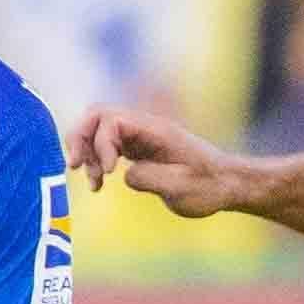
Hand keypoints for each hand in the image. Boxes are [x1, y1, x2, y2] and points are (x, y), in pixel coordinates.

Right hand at [67, 105, 257, 219]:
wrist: (226, 185)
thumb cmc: (209, 187)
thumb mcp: (181, 188)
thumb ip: (150, 179)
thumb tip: (125, 174)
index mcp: (156, 130)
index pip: (113, 120)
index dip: (101, 144)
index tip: (109, 172)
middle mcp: (145, 127)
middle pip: (97, 115)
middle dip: (80, 138)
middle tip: (76, 167)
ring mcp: (140, 136)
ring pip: (98, 129)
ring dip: (86, 152)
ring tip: (94, 183)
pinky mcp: (138, 149)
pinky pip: (106, 144)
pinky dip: (96, 160)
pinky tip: (99, 183)